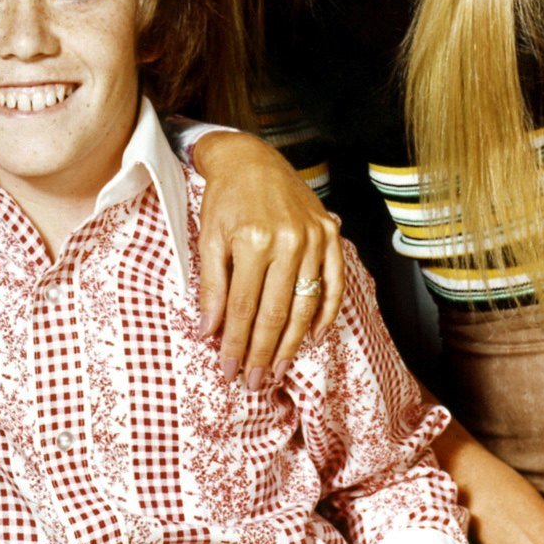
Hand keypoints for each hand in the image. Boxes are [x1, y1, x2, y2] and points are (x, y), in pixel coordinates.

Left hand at [190, 131, 343, 380]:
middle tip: (254, 382)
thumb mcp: (208, 239)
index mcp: (253, 241)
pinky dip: (326, 314)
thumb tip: (210, 331)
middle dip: (262, 352)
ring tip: (277, 370)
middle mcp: (288, 242)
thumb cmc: (225, 200)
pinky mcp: (331, 237)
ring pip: (305, 305)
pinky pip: (334, 284)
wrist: (252, 160)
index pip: (243, 307)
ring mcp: (314, 240)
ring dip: (291, 343)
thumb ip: (212, 287)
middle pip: (275, 312)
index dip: (235, 343)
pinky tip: (313, 338)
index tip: (228, 369)